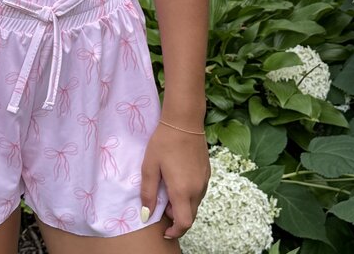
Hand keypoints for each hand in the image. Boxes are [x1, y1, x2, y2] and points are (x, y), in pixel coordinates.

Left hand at [140, 122, 209, 239]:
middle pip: (190, 215)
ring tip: (168, 189)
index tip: (165, 231)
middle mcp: (197, 189)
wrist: (184, 121)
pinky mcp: (207, 172)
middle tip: (162, 205)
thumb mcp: (150, 166)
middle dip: (176, 217)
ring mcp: (204, 180)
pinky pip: (199, 191)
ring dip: (183, 205)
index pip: (184, 223)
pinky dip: (189, 194)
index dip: (175, 231)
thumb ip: (148, 192)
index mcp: (182, 190)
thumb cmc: (164, 142)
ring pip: (195, 203)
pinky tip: (178, 179)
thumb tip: (147, 214)